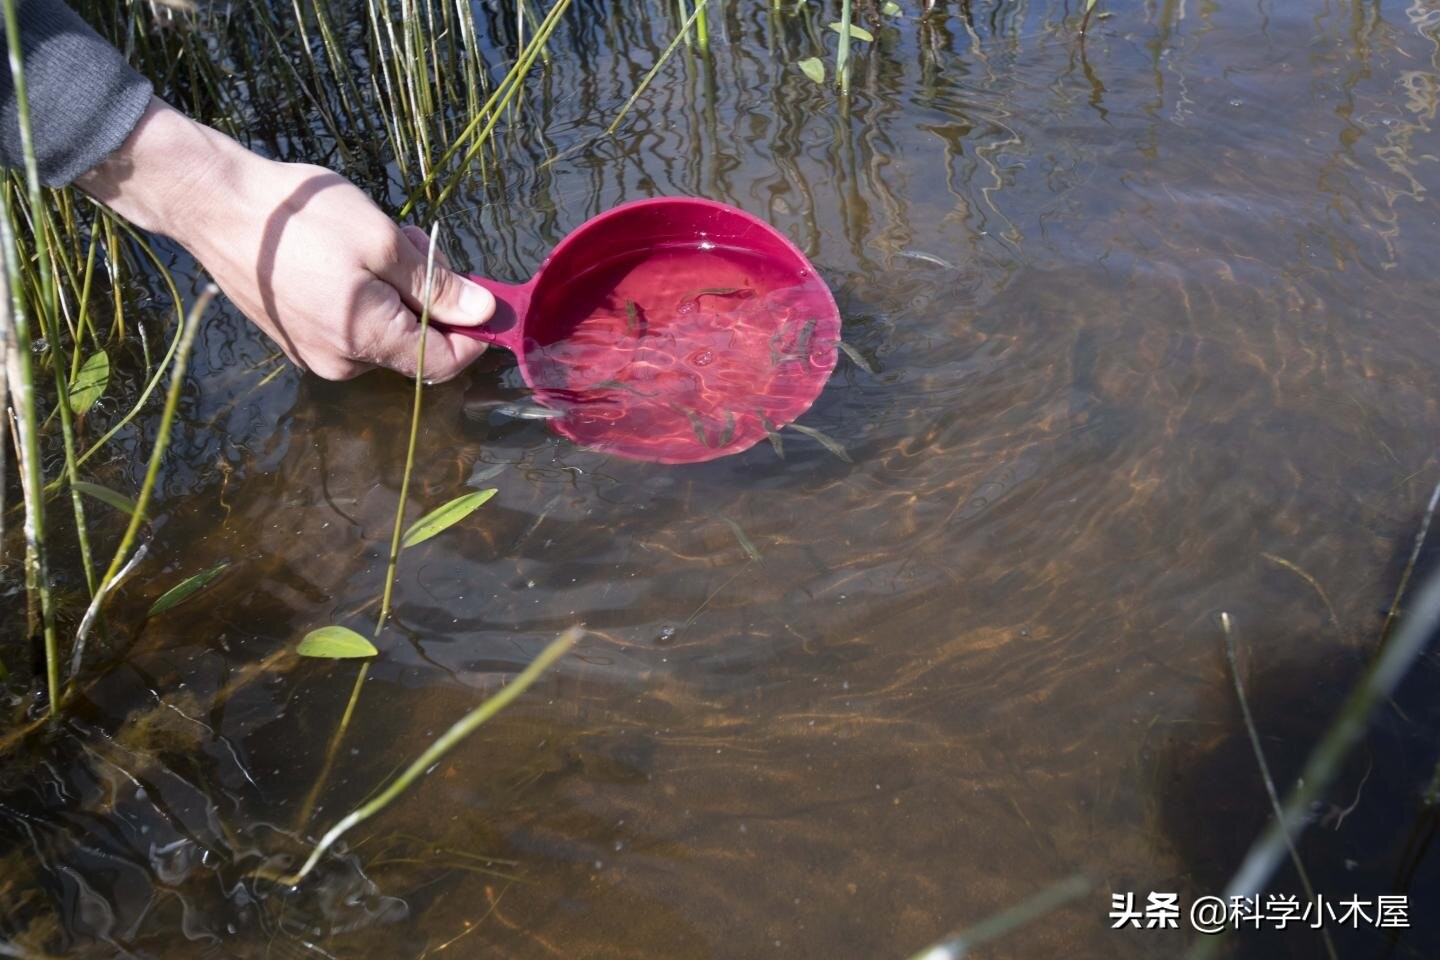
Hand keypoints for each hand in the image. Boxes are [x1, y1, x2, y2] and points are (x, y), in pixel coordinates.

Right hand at [76, 97, 494, 381]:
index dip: (472, 334)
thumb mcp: (382, 241)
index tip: (482, 295)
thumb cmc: (302, 218)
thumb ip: (436, 284)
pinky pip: (351, 326)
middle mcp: (342, 363)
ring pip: (384, 333)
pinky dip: (366, 296)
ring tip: (376, 241)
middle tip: (418, 243)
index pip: (444, 363)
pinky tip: (346, 255)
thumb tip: (481, 313)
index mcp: (367, 341)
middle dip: (430, 299)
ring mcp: (314, 354)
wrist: (214, 206)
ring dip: (397, 293)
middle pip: (415, 346)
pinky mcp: (296, 338)